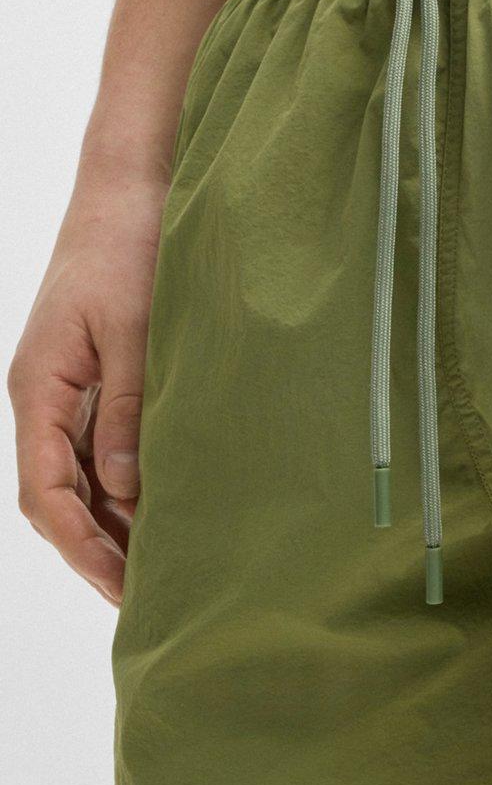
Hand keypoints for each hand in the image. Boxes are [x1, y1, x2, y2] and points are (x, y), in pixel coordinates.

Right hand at [9, 172, 165, 605]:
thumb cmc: (128, 248)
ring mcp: (67, 390)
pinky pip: (99, 450)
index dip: (81, 546)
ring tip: (160, 569)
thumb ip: (128, 413)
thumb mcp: (133, 333)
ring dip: (111, 523)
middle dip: (96, 549)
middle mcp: (44, 398)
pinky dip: (125, 486)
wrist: (132, 187)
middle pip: (57, 497)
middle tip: (148, 597)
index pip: (45, 493)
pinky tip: (161, 508)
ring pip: (79, 479)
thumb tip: (127, 492)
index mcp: (38, 390)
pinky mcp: (95, 379)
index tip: (123, 586)